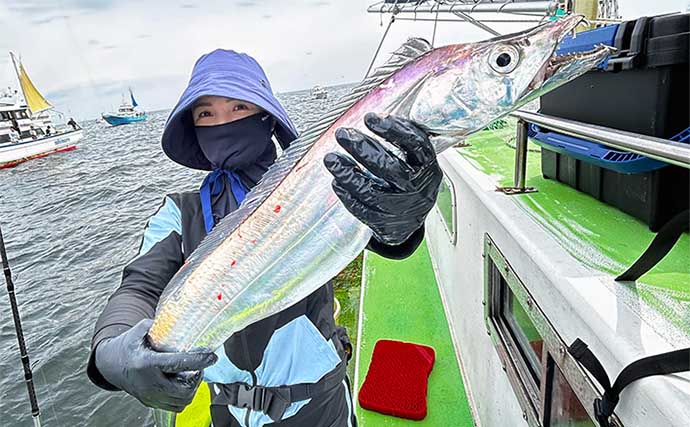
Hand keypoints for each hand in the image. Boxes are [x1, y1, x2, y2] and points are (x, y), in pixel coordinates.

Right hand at [95, 319, 216, 411]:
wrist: (110, 365)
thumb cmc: (128, 346)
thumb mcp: (139, 331)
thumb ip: (156, 324)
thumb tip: (175, 319)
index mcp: (146, 363)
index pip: (178, 363)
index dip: (198, 360)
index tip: (211, 356)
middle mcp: (148, 384)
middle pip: (184, 389)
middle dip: (197, 377)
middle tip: (199, 366)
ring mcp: (149, 396)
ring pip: (182, 401)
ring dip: (192, 388)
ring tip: (190, 374)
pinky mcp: (150, 403)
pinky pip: (175, 406)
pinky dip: (184, 396)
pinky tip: (181, 383)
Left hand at [325, 113, 441, 244]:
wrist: (410, 221)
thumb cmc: (410, 181)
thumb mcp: (417, 160)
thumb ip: (402, 140)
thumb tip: (378, 113)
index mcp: (428, 167)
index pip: (415, 145)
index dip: (393, 130)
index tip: (371, 119)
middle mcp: (416, 188)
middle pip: (389, 167)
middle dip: (362, 148)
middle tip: (343, 134)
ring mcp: (400, 207)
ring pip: (372, 191)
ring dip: (348, 173)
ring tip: (331, 158)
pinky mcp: (384, 222)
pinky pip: (362, 208)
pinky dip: (347, 194)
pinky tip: (336, 180)